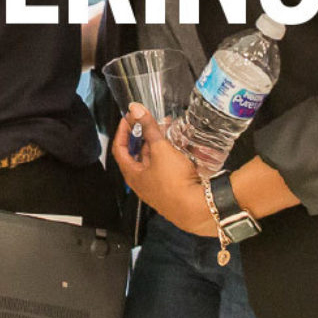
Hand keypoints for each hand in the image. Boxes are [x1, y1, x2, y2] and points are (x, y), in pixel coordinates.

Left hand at [112, 102, 218, 237]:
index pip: (119, 149)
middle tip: (151, 123)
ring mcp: (157, 188)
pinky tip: (179, 148)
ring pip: (154, 161)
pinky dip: (169, 155)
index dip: (122, 131)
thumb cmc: (175, 183)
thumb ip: (149, 128)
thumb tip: (135, 110)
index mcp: (133, 175)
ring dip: (158, 145)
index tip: (129, 119)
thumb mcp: (161, 150)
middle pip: (137, 154)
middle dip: (144, 136)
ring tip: (168, 132)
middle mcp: (142, 183)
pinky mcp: (172, 189)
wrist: (198, 207)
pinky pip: (166, 168)